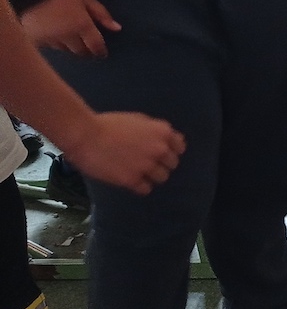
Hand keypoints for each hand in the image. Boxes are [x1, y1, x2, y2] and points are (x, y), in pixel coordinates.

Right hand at [20, 0, 119, 57]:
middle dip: (87, 51)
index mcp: (83, 26)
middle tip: (89, 48)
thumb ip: (102, 14)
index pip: (96, 46)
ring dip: (72, 47)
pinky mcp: (39, 41)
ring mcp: (53, 40)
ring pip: (67, 50)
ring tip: (73, 40)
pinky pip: (52, 48)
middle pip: (81, 51)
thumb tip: (117, 28)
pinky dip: (58, 45)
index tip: (102, 53)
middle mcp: (69, 36)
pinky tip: (57, 37)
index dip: (100, 52)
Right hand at [57, 112, 184, 194]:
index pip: (179, 147)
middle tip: (145, 163)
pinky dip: (139, 186)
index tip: (160, 153)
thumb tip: (170, 139)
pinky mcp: (133, 180)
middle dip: (161, 164)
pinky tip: (129, 180)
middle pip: (172, 164)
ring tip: (137, 172)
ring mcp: (147, 166)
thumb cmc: (108, 124)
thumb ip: (155, 130)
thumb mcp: (138, 120)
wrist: (85, 135)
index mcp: (162, 132)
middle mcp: (160, 149)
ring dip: (151, 176)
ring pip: (162, 178)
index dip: (170, 151)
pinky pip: (146, 189)